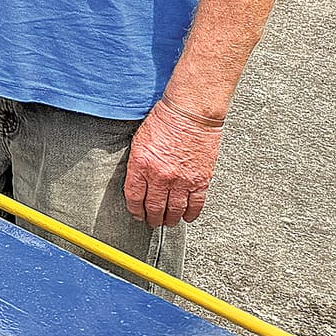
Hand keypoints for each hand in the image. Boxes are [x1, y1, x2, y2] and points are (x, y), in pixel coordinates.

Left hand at [125, 103, 223, 227]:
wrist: (191, 112)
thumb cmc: (165, 120)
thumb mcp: (140, 140)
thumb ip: (138, 164)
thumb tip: (138, 182)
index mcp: (142, 165)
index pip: (135, 196)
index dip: (135, 210)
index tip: (137, 215)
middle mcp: (161, 176)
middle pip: (155, 207)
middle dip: (152, 218)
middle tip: (152, 222)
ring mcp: (182, 180)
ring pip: (175, 210)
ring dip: (170, 219)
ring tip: (168, 222)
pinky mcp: (200, 180)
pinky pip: (195, 204)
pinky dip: (191, 214)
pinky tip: (187, 217)